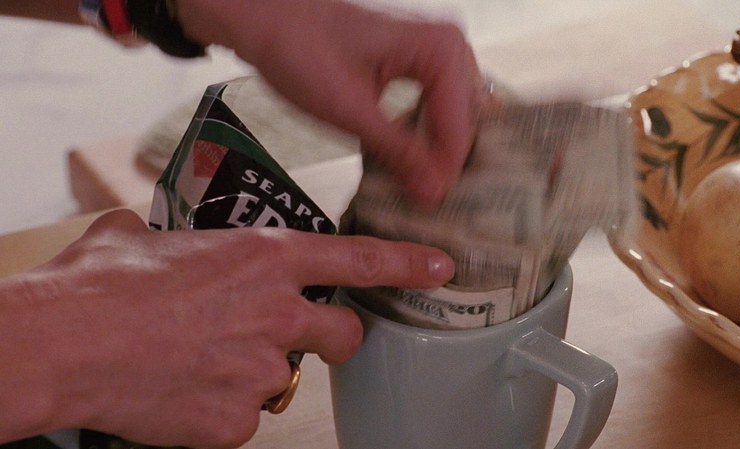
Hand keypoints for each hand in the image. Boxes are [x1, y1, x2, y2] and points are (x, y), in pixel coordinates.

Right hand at [0, 210, 452, 446]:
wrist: (63, 345)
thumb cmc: (99, 286)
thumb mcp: (142, 238)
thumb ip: (174, 240)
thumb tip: (153, 239)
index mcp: (264, 258)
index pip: (360, 260)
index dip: (408, 263)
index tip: (440, 267)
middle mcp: (276, 314)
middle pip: (343, 335)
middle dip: (333, 337)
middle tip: (297, 335)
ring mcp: (261, 370)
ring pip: (284, 377)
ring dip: (257, 370)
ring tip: (202, 359)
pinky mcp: (237, 420)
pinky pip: (244, 415)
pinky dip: (221, 407)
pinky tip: (183, 390)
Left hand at [177, 0, 485, 206]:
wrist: (265, 17)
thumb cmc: (299, 48)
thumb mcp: (350, 112)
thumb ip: (398, 153)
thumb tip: (432, 192)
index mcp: (441, 49)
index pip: (460, 124)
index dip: (447, 169)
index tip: (433, 205)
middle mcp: (448, 45)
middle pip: (465, 119)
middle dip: (448, 160)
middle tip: (431, 201)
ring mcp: (434, 51)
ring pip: (454, 115)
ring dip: (439, 149)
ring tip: (422, 186)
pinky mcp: (417, 61)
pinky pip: (437, 105)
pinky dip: (425, 133)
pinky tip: (412, 160)